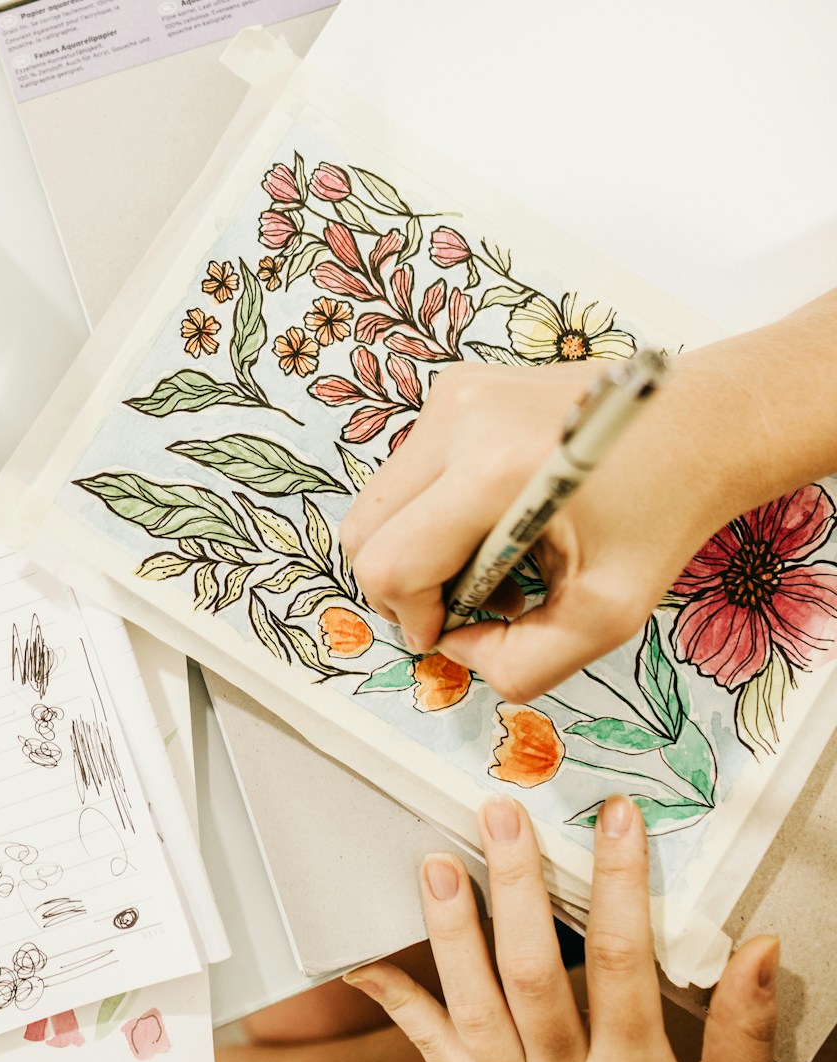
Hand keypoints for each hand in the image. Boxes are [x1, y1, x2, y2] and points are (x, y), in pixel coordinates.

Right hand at [339, 360, 756, 701]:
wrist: (707, 421)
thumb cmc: (666, 513)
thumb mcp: (607, 615)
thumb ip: (522, 663)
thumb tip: (456, 647)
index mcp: (494, 470)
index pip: (390, 563)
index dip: (412, 617)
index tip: (458, 631)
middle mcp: (459, 420)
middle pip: (365, 531)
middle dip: (403, 588)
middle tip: (469, 606)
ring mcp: (452, 395)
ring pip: (379, 503)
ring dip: (417, 551)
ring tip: (493, 566)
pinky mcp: (455, 388)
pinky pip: (406, 473)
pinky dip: (433, 515)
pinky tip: (495, 525)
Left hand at [343, 795, 779, 1061]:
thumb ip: (740, 1033)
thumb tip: (759, 950)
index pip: (624, 961)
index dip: (620, 885)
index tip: (615, 818)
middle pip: (534, 972)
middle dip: (517, 890)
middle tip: (499, 816)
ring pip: (474, 1005)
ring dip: (451, 933)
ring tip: (434, 865)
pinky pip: (430, 1047)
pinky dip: (395, 1002)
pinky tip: (362, 961)